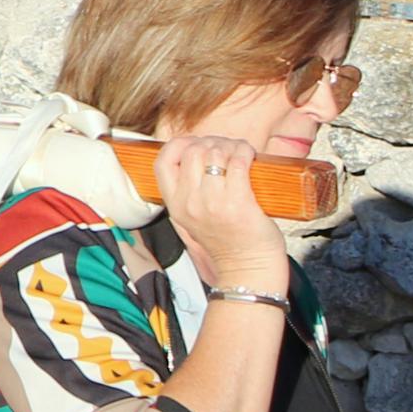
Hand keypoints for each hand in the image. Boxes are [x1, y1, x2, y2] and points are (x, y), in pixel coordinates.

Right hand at [163, 134, 287, 293]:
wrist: (248, 270)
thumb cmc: (227, 243)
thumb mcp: (192, 219)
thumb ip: (188, 193)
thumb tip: (200, 156)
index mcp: (175, 205)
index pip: (162, 162)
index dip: (178, 145)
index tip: (195, 144)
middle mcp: (190, 202)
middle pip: (192, 151)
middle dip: (211, 142)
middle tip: (226, 147)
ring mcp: (213, 202)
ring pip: (214, 153)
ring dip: (231, 145)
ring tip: (241, 151)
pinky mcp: (238, 202)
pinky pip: (237, 163)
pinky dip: (244, 152)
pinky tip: (250, 156)